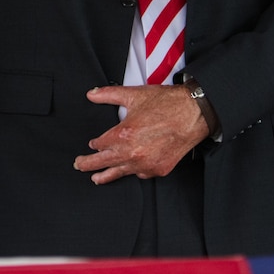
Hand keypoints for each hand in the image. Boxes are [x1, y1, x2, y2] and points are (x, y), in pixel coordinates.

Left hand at [75, 84, 206, 183]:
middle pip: (104, 162)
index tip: (92, 144)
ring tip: (97, 179)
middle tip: (79, 166)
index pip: (100, 144)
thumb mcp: (134, 95)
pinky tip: (130, 170)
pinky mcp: (159, 169)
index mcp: (123, 134)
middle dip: (89, 165)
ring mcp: (146, 163)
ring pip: (121, 172)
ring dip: (107, 175)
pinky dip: (135, 171)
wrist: (194, 114)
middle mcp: (133, 152)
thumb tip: (92, 94)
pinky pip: (142, 174)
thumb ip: (109, 95)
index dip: (95, 144)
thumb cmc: (167, 104)